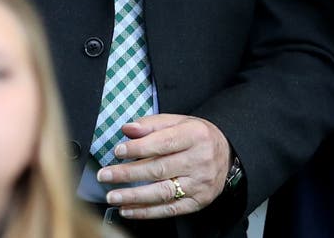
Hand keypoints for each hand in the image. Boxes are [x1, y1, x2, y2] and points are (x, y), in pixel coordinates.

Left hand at [97, 114, 230, 219]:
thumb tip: (128, 129)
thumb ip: (152, 124)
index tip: (118, 151)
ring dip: (134, 197)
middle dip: (128, 174)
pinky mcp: (198, 202)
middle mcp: (199, 160)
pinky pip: (169, 209)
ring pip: (163, 193)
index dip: (138, 148)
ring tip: (113, 196)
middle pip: (159, 169)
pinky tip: (129, 210)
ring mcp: (200, 184)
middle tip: (106, 175)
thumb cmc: (197, 135)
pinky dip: (147, 212)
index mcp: (194, 135)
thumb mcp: (178, 121)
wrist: (228, 153)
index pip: (162, 143)